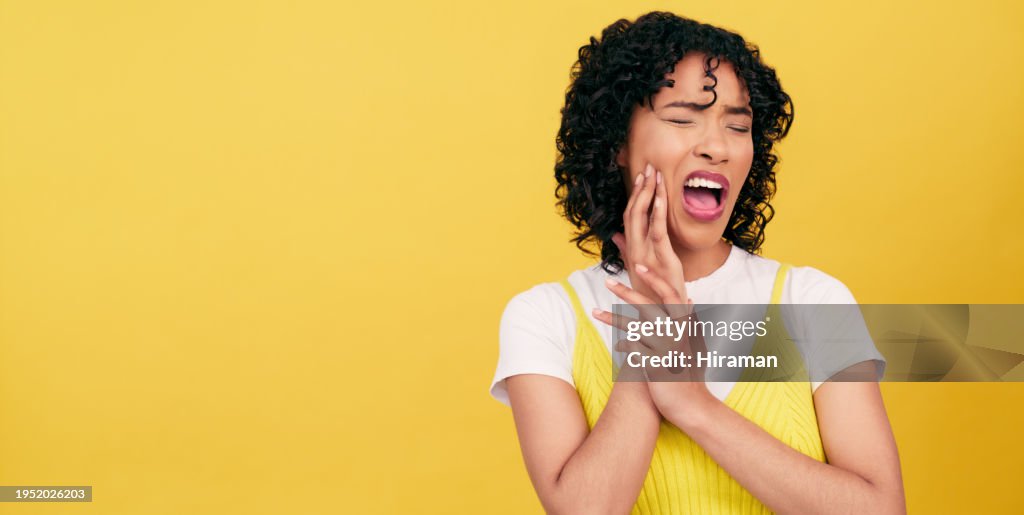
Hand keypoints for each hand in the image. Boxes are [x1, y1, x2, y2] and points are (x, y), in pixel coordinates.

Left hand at [593, 265, 712, 419]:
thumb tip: (689, 300)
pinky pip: (633, 349)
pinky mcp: (655, 365)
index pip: (670, 293)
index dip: (655, 278)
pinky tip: (620, 346)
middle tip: (608, 281)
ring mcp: (665, 349)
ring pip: (635, 326)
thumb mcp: (695, 344)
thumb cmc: (690, 373)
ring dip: (613, 317)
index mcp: (684, 326)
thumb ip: (689, 322)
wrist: (693, 405)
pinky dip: (625, 346)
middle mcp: (676, 334)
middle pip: (647, 305)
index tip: (639, 266)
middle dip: (626, 291)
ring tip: (594, 312)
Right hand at [613, 163, 686, 304]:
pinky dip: (657, 213)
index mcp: (634, 251)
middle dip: (641, 189)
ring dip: (648, 195)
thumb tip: (616, 236)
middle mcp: (636, 250)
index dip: (635, 197)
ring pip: (643, 218)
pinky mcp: (661, 259)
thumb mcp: (639, 272)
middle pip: (634, 213)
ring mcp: (647, 254)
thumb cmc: (652, 298)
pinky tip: (660, 197)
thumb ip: (626, 251)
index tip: (640, 177)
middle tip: (647, 167)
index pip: (631, 218)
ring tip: (653, 175)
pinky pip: (657, 232)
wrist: (661, 321)